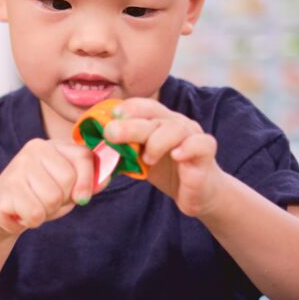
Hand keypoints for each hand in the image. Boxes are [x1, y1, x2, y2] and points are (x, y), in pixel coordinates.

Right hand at [0, 139, 94, 234]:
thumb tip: (105, 179)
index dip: (88, 181)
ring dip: (47, 212)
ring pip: (51, 198)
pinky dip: (33, 221)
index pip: (83, 156)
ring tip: (35, 206)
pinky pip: (35, 213)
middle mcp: (35, 150)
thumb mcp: (67, 187)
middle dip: (63, 200)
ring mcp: (18, 167)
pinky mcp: (6, 188)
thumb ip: (87, 182)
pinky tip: (23, 213)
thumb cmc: (40, 196)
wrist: (3, 209)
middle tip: (48, 201)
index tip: (82, 198)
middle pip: (68, 180)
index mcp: (53, 146)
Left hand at [103, 98, 226, 217]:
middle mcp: (176, 123)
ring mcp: (192, 136)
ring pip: (176, 128)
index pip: (143, 106)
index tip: (109, 117)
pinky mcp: (206, 152)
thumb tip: (92, 144)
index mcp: (159, 121)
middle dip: (130, 125)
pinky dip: (187, 148)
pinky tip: (176, 155)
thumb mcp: (139, 159)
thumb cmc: (166, 171)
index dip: (127, 109)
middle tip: (111, 133)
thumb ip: (123, 149)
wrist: (197, 193)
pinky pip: (200, 144)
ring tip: (147, 159)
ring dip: (157, 142)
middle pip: (154, 117)